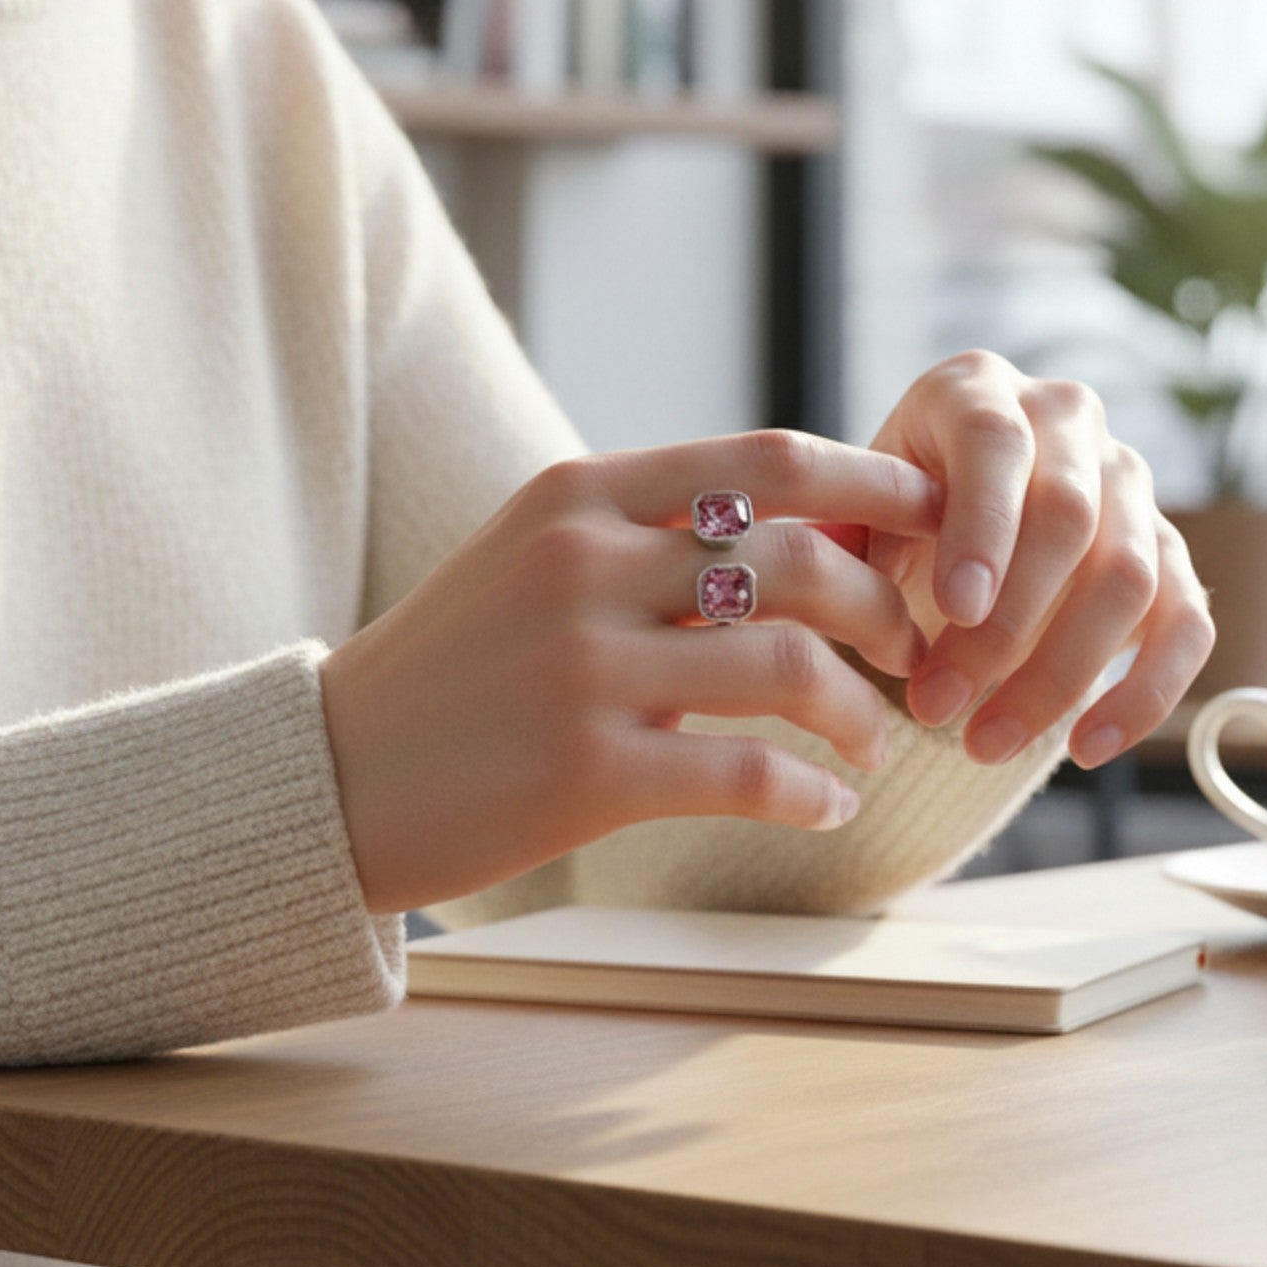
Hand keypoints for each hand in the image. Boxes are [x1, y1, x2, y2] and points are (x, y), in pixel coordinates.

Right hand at [320, 430, 942, 913]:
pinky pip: (747, 772)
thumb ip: (650, 533)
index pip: (766, 460)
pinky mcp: (583, 770)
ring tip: (874, 741)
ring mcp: (583, 665)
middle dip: (886, 606)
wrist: (331, 774)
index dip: (873, 484)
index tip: (935, 516)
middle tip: (914, 650)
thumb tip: (801, 532)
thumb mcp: (535, 558)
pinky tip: (826, 806)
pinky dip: (810, 791)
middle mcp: (585, 563)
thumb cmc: (456, 666)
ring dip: (861, 709)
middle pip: (800, 559)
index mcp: (580, 494)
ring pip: (790, 665)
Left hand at [863, 351, 1213, 770]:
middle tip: (937, 705)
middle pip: (1070, 517)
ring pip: (1128, 576)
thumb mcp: (857, 507)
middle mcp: (1067, 419)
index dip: (982, 526)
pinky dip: (1145, 692)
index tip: (954, 608)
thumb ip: (847, 540)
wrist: (945, 514)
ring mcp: (1128, 483)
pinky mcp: (1170, 550)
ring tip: (985, 742)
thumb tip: (840, 598)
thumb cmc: (890, 510)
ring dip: (1059, 674)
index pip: (996, 442)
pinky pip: (1186, 623)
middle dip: (1005, 625)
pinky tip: (1087, 747)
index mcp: (978, 390)